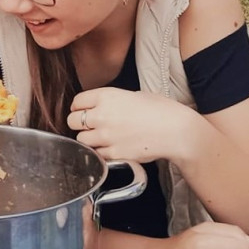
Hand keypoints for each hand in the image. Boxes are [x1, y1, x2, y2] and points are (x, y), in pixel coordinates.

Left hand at [67, 87, 189, 161]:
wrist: (176, 131)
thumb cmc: (160, 110)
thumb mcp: (134, 95)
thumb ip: (112, 101)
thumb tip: (101, 107)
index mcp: (106, 96)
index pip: (77, 102)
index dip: (79, 106)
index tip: (82, 110)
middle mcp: (101, 115)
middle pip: (72, 121)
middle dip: (78, 123)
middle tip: (89, 125)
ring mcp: (105, 136)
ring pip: (81, 140)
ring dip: (88, 139)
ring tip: (101, 137)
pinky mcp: (113, 153)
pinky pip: (96, 153)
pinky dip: (100, 152)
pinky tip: (112, 147)